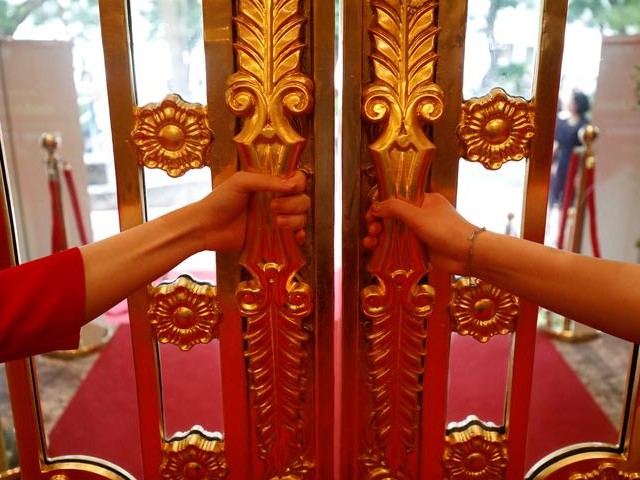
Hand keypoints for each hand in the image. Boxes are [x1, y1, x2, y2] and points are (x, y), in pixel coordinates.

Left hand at [196, 170, 309, 251]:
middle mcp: (277, 201)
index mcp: (270, 185)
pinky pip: (296, 237)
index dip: (299, 183)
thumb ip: (265, 180)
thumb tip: (291, 185)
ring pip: (301, 218)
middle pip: (303, 200)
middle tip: (273, 208)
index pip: (297, 180)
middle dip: (293, 204)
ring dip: (294, 220)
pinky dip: (299, 236)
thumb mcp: (240, 182)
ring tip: (276, 223)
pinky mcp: (274, 238)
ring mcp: (277, 220)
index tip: (291, 188)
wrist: (206, 227)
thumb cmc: (219, 201)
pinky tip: (294, 236)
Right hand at [363, 193, 477, 273]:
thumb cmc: (446, 230)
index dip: (381, 206)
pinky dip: (386, 248)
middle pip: (391, 217)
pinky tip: (375, 251)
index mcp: (423, 200)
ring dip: (378, 236)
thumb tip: (375, 207)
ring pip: (393, 232)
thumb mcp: (418, 215)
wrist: (468, 254)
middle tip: (372, 230)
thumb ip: (395, 209)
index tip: (371, 215)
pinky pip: (398, 246)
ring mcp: (419, 232)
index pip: (396, 199)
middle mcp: (420, 214)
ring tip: (370, 243)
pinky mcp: (419, 248)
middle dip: (378, 223)